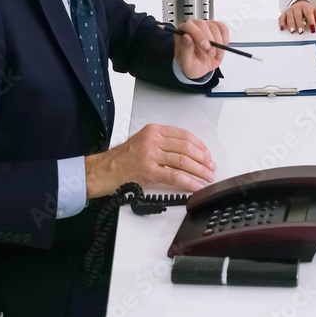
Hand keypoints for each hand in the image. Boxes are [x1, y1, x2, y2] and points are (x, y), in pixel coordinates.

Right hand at [85, 123, 216, 198]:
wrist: (104, 170)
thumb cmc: (123, 158)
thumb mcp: (143, 141)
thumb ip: (163, 142)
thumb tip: (188, 152)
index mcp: (154, 131)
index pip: (184, 135)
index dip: (200, 146)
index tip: (207, 154)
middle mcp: (153, 140)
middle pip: (187, 148)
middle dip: (203, 159)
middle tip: (211, 167)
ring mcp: (151, 155)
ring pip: (184, 161)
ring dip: (200, 170)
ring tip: (208, 177)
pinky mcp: (149, 172)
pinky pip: (175, 176)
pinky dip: (189, 182)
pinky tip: (196, 186)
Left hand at [174, 18, 228, 79]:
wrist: (201, 68)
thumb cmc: (192, 65)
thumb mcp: (186, 63)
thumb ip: (185, 50)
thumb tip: (186, 37)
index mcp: (182, 33)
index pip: (189, 26)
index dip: (198, 34)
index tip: (206, 46)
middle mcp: (194, 27)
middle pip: (204, 25)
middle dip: (210, 41)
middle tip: (211, 53)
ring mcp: (206, 27)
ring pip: (215, 28)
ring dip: (218, 43)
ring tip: (214, 54)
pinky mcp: (216, 29)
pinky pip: (224, 29)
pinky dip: (225, 39)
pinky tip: (221, 47)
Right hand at [278, 0, 315, 34]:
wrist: (300, 3)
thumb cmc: (308, 10)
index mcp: (306, 7)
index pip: (308, 13)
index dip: (311, 21)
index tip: (313, 29)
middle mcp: (297, 8)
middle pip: (298, 16)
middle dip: (299, 24)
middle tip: (301, 31)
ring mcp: (290, 10)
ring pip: (289, 17)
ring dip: (291, 25)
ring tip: (293, 31)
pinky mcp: (284, 13)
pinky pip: (281, 18)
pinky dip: (281, 23)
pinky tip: (282, 28)